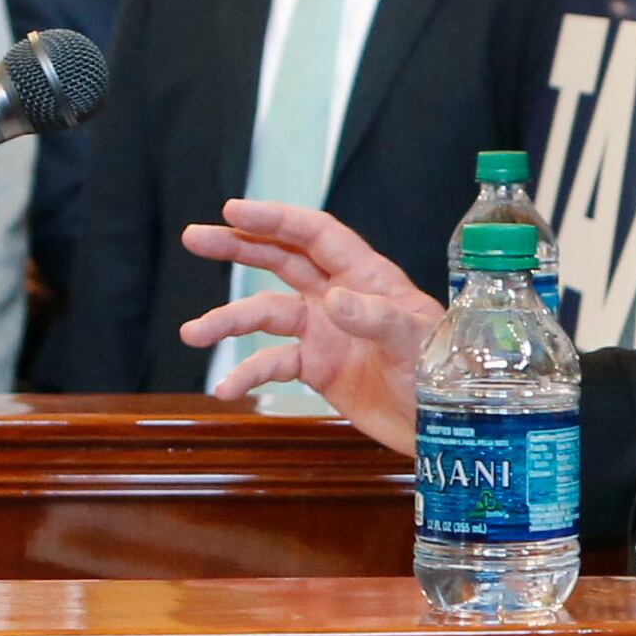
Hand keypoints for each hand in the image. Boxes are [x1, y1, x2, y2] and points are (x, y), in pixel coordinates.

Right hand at [176, 199, 440, 452]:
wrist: (443, 424)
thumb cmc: (442, 371)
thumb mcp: (416, 341)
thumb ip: (378, 318)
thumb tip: (335, 300)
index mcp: (367, 276)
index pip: (315, 235)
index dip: (276, 220)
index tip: (234, 210)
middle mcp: (339, 296)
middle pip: (280, 260)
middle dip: (238, 247)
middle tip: (194, 238)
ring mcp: (324, 331)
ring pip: (265, 313)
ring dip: (227, 321)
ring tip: (192, 333)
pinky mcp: (315, 367)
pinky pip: (271, 363)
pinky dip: (246, 373)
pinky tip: (225, 388)